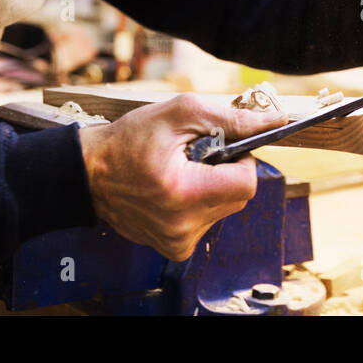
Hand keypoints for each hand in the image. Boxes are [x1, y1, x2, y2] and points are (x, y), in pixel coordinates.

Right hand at [77, 96, 288, 260]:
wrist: (89, 173)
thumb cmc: (128, 140)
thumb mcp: (179, 114)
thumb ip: (231, 119)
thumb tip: (274, 121)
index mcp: (183, 194)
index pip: (247, 182)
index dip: (242, 158)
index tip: (223, 145)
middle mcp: (182, 226)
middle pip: (239, 196)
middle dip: (227, 170)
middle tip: (197, 153)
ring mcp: (178, 242)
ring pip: (225, 208)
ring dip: (213, 185)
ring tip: (181, 170)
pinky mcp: (175, 248)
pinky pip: (207, 221)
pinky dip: (199, 201)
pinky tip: (175, 187)